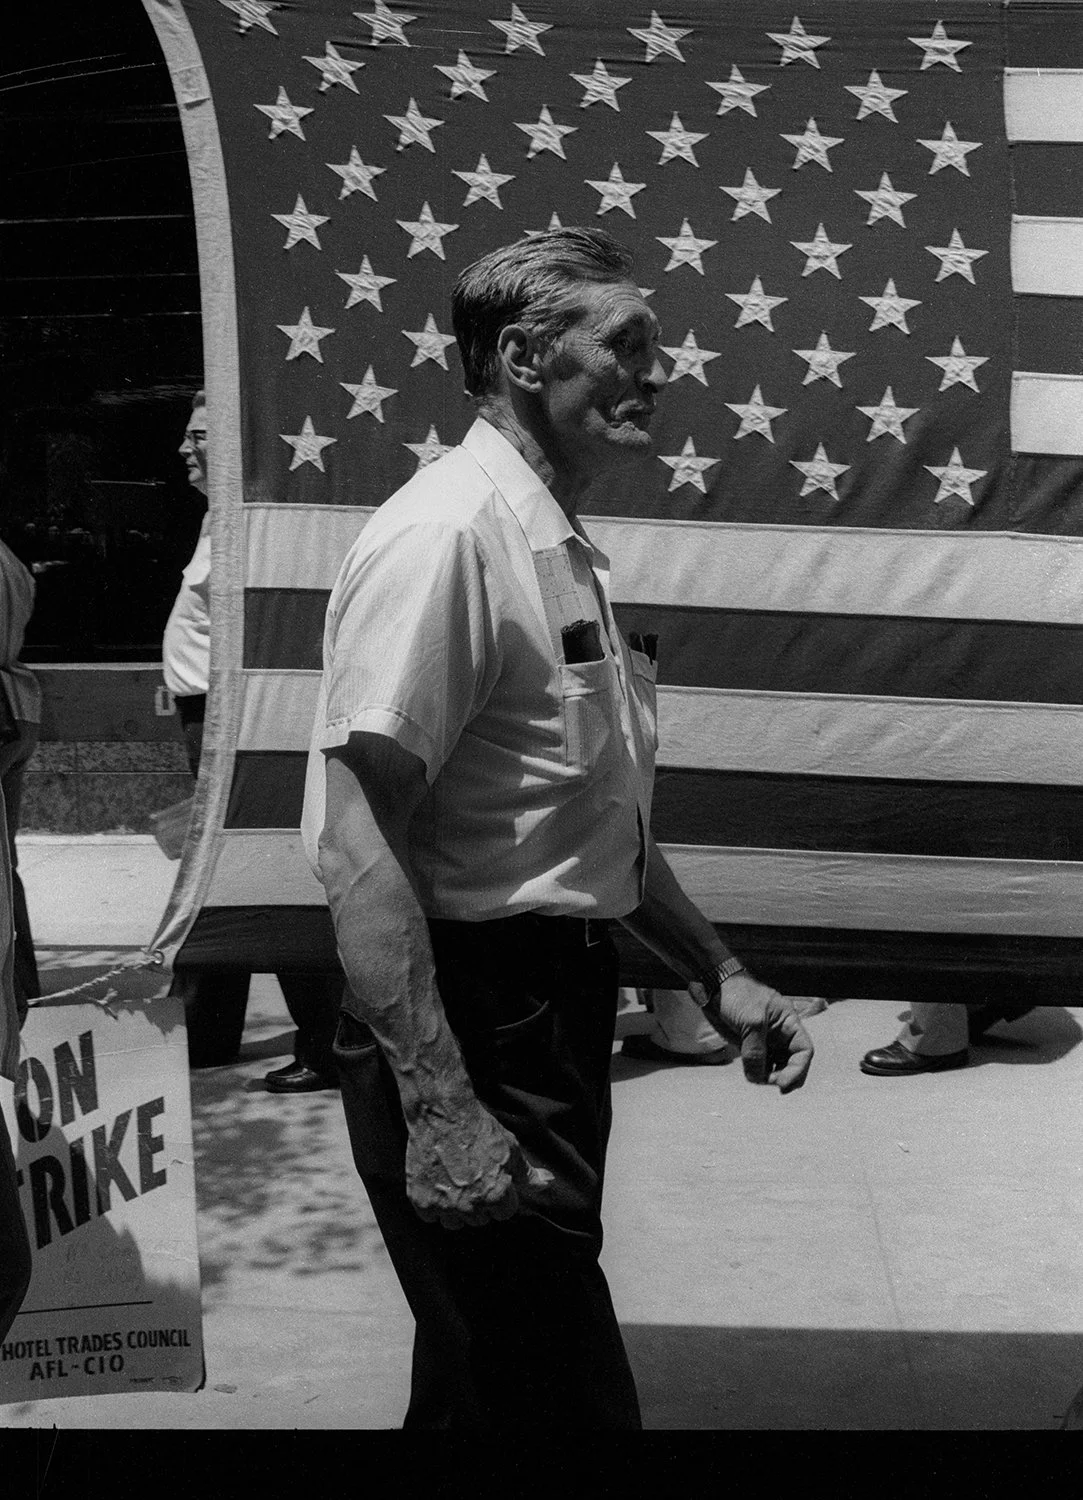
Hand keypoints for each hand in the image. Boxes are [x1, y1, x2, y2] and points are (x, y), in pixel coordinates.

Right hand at [405, 1101, 548, 1229]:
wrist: (443, 1114)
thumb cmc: (479, 1129)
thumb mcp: (510, 1148)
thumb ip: (527, 1174)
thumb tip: (547, 1184)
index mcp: (497, 1196)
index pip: (504, 1213)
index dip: (500, 1195)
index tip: (491, 1181)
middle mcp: (471, 1206)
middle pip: (479, 1220)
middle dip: (478, 1203)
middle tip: (471, 1179)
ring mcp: (444, 1205)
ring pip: (454, 1223)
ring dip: (454, 1210)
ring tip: (453, 1184)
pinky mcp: (421, 1200)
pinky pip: (429, 1217)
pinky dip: (431, 1205)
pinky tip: (436, 1185)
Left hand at [688, 972, 813, 1093]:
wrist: (714, 988)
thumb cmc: (738, 995)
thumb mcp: (752, 1020)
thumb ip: (756, 1050)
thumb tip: (757, 1078)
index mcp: (789, 1023)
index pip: (804, 1050)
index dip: (799, 1069)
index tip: (783, 1082)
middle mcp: (781, 1035)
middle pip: (794, 1062)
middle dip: (787, 1076)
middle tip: (774, 1085)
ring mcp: (766, 1041)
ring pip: (777, 1066)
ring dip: (771, 1077)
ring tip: (758, 1079)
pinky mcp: (751, 1046)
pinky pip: (760, 1065)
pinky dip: (758, 1074)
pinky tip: (752, 1075)